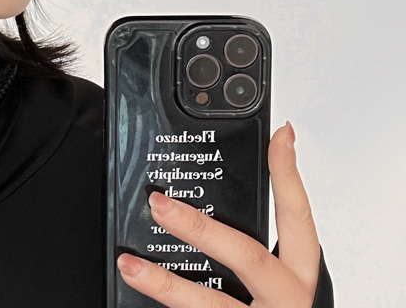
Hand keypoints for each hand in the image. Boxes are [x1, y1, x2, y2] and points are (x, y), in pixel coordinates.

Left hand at [117, 121, 320, 306]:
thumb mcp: (275, 282)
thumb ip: (250, 247)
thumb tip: (200, 201)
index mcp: (296, 279)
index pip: (299, 219)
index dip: (289, 175)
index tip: (279, 135)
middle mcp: (285, 303)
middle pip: (247, 258)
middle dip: (201, 229)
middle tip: (160, 204)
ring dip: (164, 285)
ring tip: (128, 263)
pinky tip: (133, 300)